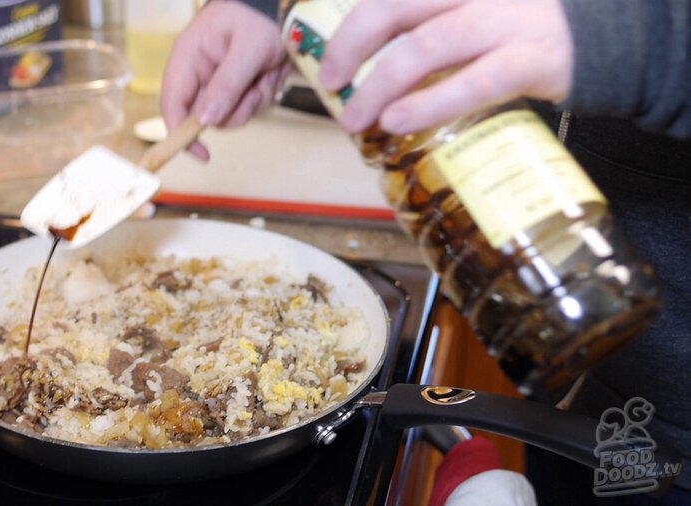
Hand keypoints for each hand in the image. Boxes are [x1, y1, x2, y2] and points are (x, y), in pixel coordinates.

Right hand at [161, 1, 288, 159]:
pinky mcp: (236, 86)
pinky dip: (264, 93)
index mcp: (189, 58)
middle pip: (207, 117)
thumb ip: (227, 85)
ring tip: (268, 73)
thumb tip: (206, 120)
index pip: (172, 104)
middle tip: (257, 86)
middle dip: (237, 108)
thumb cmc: (260, 15)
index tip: (202, 154)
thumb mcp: (247, 50)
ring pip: (231, 115)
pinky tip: (271, 72)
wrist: (284, 5)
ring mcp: (218, 81)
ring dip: (255, 100)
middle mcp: (199, 72)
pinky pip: (247, 107)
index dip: (181, 134)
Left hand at [318, 0, 573, 134]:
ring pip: (426, 47)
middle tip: (330, 81)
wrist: (606, 37)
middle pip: (396, 6)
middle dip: (352, 44)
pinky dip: (428, 103)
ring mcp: (506, 20)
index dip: (351, 22)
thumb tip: (367, 66)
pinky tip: (397, 120)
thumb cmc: (521, 29)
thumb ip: (427, 24)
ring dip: (379, 86)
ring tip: (355, 117)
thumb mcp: (470, 12)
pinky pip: (472, 82)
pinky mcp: (531, 58)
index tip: (326, 54)